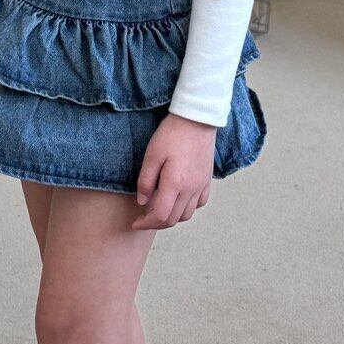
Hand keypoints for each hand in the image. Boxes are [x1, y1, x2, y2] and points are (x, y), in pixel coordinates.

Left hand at [131, 113, 215, 229]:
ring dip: (172, 218)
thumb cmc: (172, 134)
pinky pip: (199, 203)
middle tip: (144, 218)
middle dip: (156, 223)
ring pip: (187, 215)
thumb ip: (146, 181)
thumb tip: (142, 202)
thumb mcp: (151, 155)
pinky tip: (178, 201)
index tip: (136, 222)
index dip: (146, 223)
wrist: (197, 119)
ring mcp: (200, 185)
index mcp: (174, 184)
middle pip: (173, 219)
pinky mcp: (207, 180)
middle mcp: (190, 189)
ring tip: (159, 210)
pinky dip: (187, 208)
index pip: (160, 216)